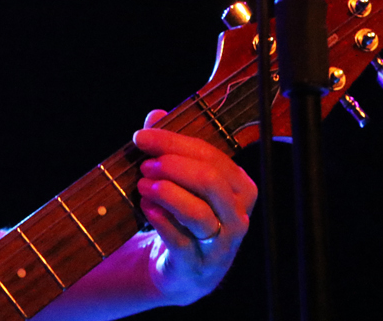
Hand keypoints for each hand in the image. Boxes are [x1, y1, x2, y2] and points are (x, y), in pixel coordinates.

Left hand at [132, 109, 257, 304]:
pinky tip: (146, 207)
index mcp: (241, 188)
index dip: (173, 142)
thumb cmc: (182, 215)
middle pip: (210, 181)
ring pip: (200, 213)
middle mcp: (238, 217)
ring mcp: (221, 246)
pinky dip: (161, 220)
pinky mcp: (197, 266)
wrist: (178, 268)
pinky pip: (182, 241)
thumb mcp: (180, 179)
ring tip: (142, 184)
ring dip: (166, 193)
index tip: (141, 137)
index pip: (211, 156)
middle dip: (173, 166)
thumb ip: (169, 146)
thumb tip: (156, 115)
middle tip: (144, 164)